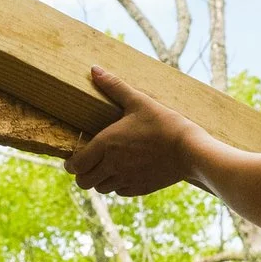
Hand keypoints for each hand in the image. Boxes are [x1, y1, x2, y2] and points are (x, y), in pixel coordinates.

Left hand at [66, 67, 202, 197]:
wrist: (189, 150)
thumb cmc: (163, 123)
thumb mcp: (138, 101)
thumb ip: (114, 86)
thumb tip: (94, 69)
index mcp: (106, 144)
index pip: (75, 165)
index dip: (71, 164)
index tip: (74, 158)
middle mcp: (111, 166)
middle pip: (83, 182)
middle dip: (82, 174)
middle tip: (88, 163)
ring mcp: (125, 179)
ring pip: (100, 188)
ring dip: (99, 180)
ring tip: (106, 167)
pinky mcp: (139, 188)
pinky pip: (119, 192)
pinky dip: (117, 185)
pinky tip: (125, 172)